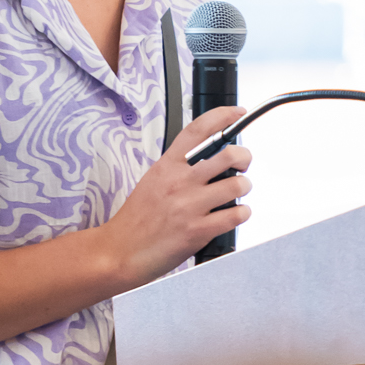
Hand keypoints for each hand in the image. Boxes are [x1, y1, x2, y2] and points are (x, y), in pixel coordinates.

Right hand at [100, 105, 252, 290]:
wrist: (120, 251)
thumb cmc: (137, 220)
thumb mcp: (153, 180)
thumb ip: (177, 167)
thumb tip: (206, 157)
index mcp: (167, 166)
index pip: (198, 130)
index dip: (222, 116)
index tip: (236, 113)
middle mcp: (179, 182)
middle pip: (228, 154)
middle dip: (244, 157)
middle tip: (242, 165)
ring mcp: (190, 206)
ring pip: (237, 185)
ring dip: (244, 187)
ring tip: (237, 193)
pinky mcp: (198, 231)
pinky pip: (236, 215)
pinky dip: (242, 213)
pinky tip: (234, 214)